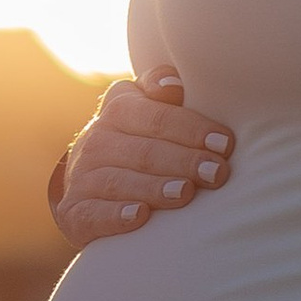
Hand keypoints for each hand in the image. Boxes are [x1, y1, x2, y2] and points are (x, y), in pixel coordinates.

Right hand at [51, 66, 235, 246]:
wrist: (88, 183)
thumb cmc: (137, 139)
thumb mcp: (145, 106)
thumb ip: (159, 88)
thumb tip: (174, 83)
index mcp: (119, 108)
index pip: (156, 116)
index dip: (191, 128)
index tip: (225, 143)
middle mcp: (96, 140)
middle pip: (145, 151)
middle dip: (184, 161)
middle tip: (217, 173)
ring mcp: (82, 177)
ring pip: (120, 182)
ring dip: (154, 188)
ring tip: (186, 193)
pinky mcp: (76, 213)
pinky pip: (94, 214)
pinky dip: (116, 216)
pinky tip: (140, 216)